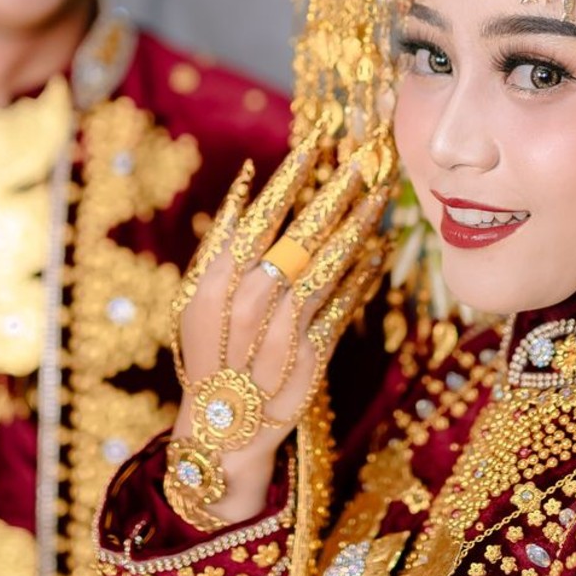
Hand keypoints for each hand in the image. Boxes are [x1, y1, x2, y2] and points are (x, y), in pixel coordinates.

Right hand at [171, 134, 391, 522]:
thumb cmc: (209, 351)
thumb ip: (220, 240)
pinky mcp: (314, 357)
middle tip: (363, 159)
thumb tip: (245, 179)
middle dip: (334, 195)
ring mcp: (283, 332)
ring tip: (379, 195)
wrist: (222, 430)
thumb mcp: (196, 296)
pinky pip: (345, 305)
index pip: (257, 220)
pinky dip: (363, 275)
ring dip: (356, 228)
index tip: (314, 146)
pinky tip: (380, 248)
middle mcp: (248, 306)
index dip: (288, 182)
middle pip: (299, 239)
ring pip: (327, 268)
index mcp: (214, 285)